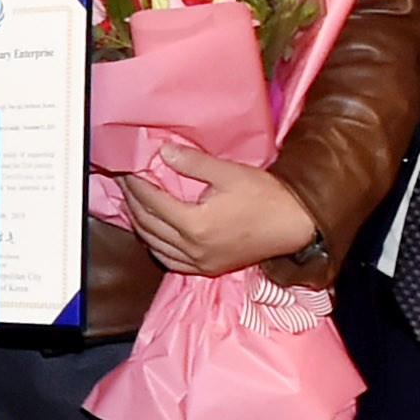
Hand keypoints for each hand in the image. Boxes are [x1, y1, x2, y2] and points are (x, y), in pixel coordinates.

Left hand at [121, 144, 320, 277]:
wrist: (297, 224)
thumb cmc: (266, 195)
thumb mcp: (229, 173)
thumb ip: (192, 163)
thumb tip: (162, 151)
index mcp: (194, 224)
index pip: (152, 202)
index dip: (135, 184)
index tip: (126, 170)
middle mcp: (192, 248)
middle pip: (148, 224)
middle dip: (132, 202)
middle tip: (122, 183)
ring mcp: (200, 263)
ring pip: (155, 245)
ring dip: (139, 225)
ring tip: (131, 204)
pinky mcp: (209, 269)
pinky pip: (170, 262)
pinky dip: (155, 247)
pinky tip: (151, 235)